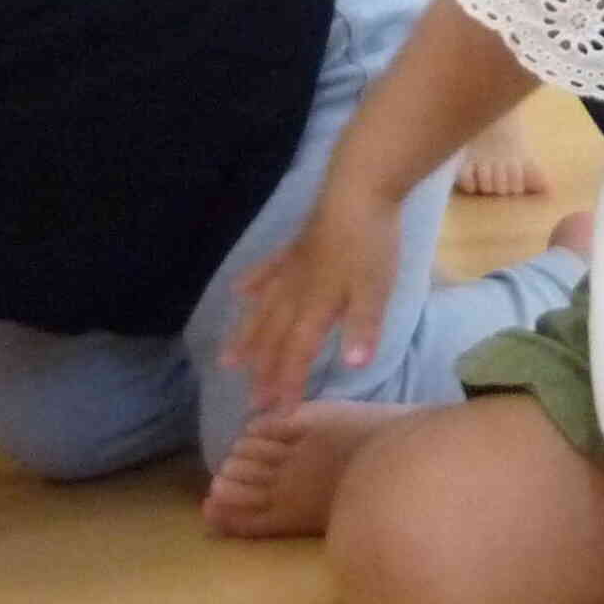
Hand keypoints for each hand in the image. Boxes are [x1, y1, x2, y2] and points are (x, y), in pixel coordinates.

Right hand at [221, 183, 406, 417]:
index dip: (286, 384)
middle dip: (262, 372)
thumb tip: (353, 368)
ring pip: (262, 310)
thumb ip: (363, 327)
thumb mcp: (376, 289)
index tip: (276, 413)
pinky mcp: (296, 246)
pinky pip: (267, 270)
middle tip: (250, 402)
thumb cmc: (372, 241)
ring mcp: (292, 268)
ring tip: (227, 360)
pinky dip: (251, 282)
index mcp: (316, 307)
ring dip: (245, 338)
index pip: (296, 354)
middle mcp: (295, 292)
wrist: (360, 189)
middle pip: (273, 338)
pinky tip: (237, 291)